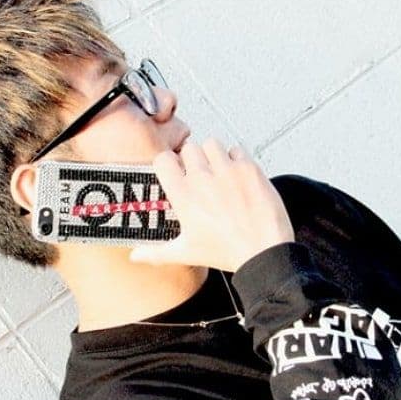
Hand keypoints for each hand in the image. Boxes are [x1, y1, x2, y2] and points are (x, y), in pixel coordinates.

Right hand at [129, 137, 294, 272]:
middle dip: (192, 159)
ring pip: (211, 143)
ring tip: (218, 171)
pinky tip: (237, 175)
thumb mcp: (186, 252)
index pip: (163, 159)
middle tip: (200, 174)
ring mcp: (226, 171)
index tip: (173, 171)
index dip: (168, 163)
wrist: (264, 252)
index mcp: (184, 196)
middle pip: (188, 148)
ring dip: (213, 154)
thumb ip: (156, 252)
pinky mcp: (248, 168)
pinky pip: (237, 149)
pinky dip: (236, 158)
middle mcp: (203, 179)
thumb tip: (136, 255)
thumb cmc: (227, 252)